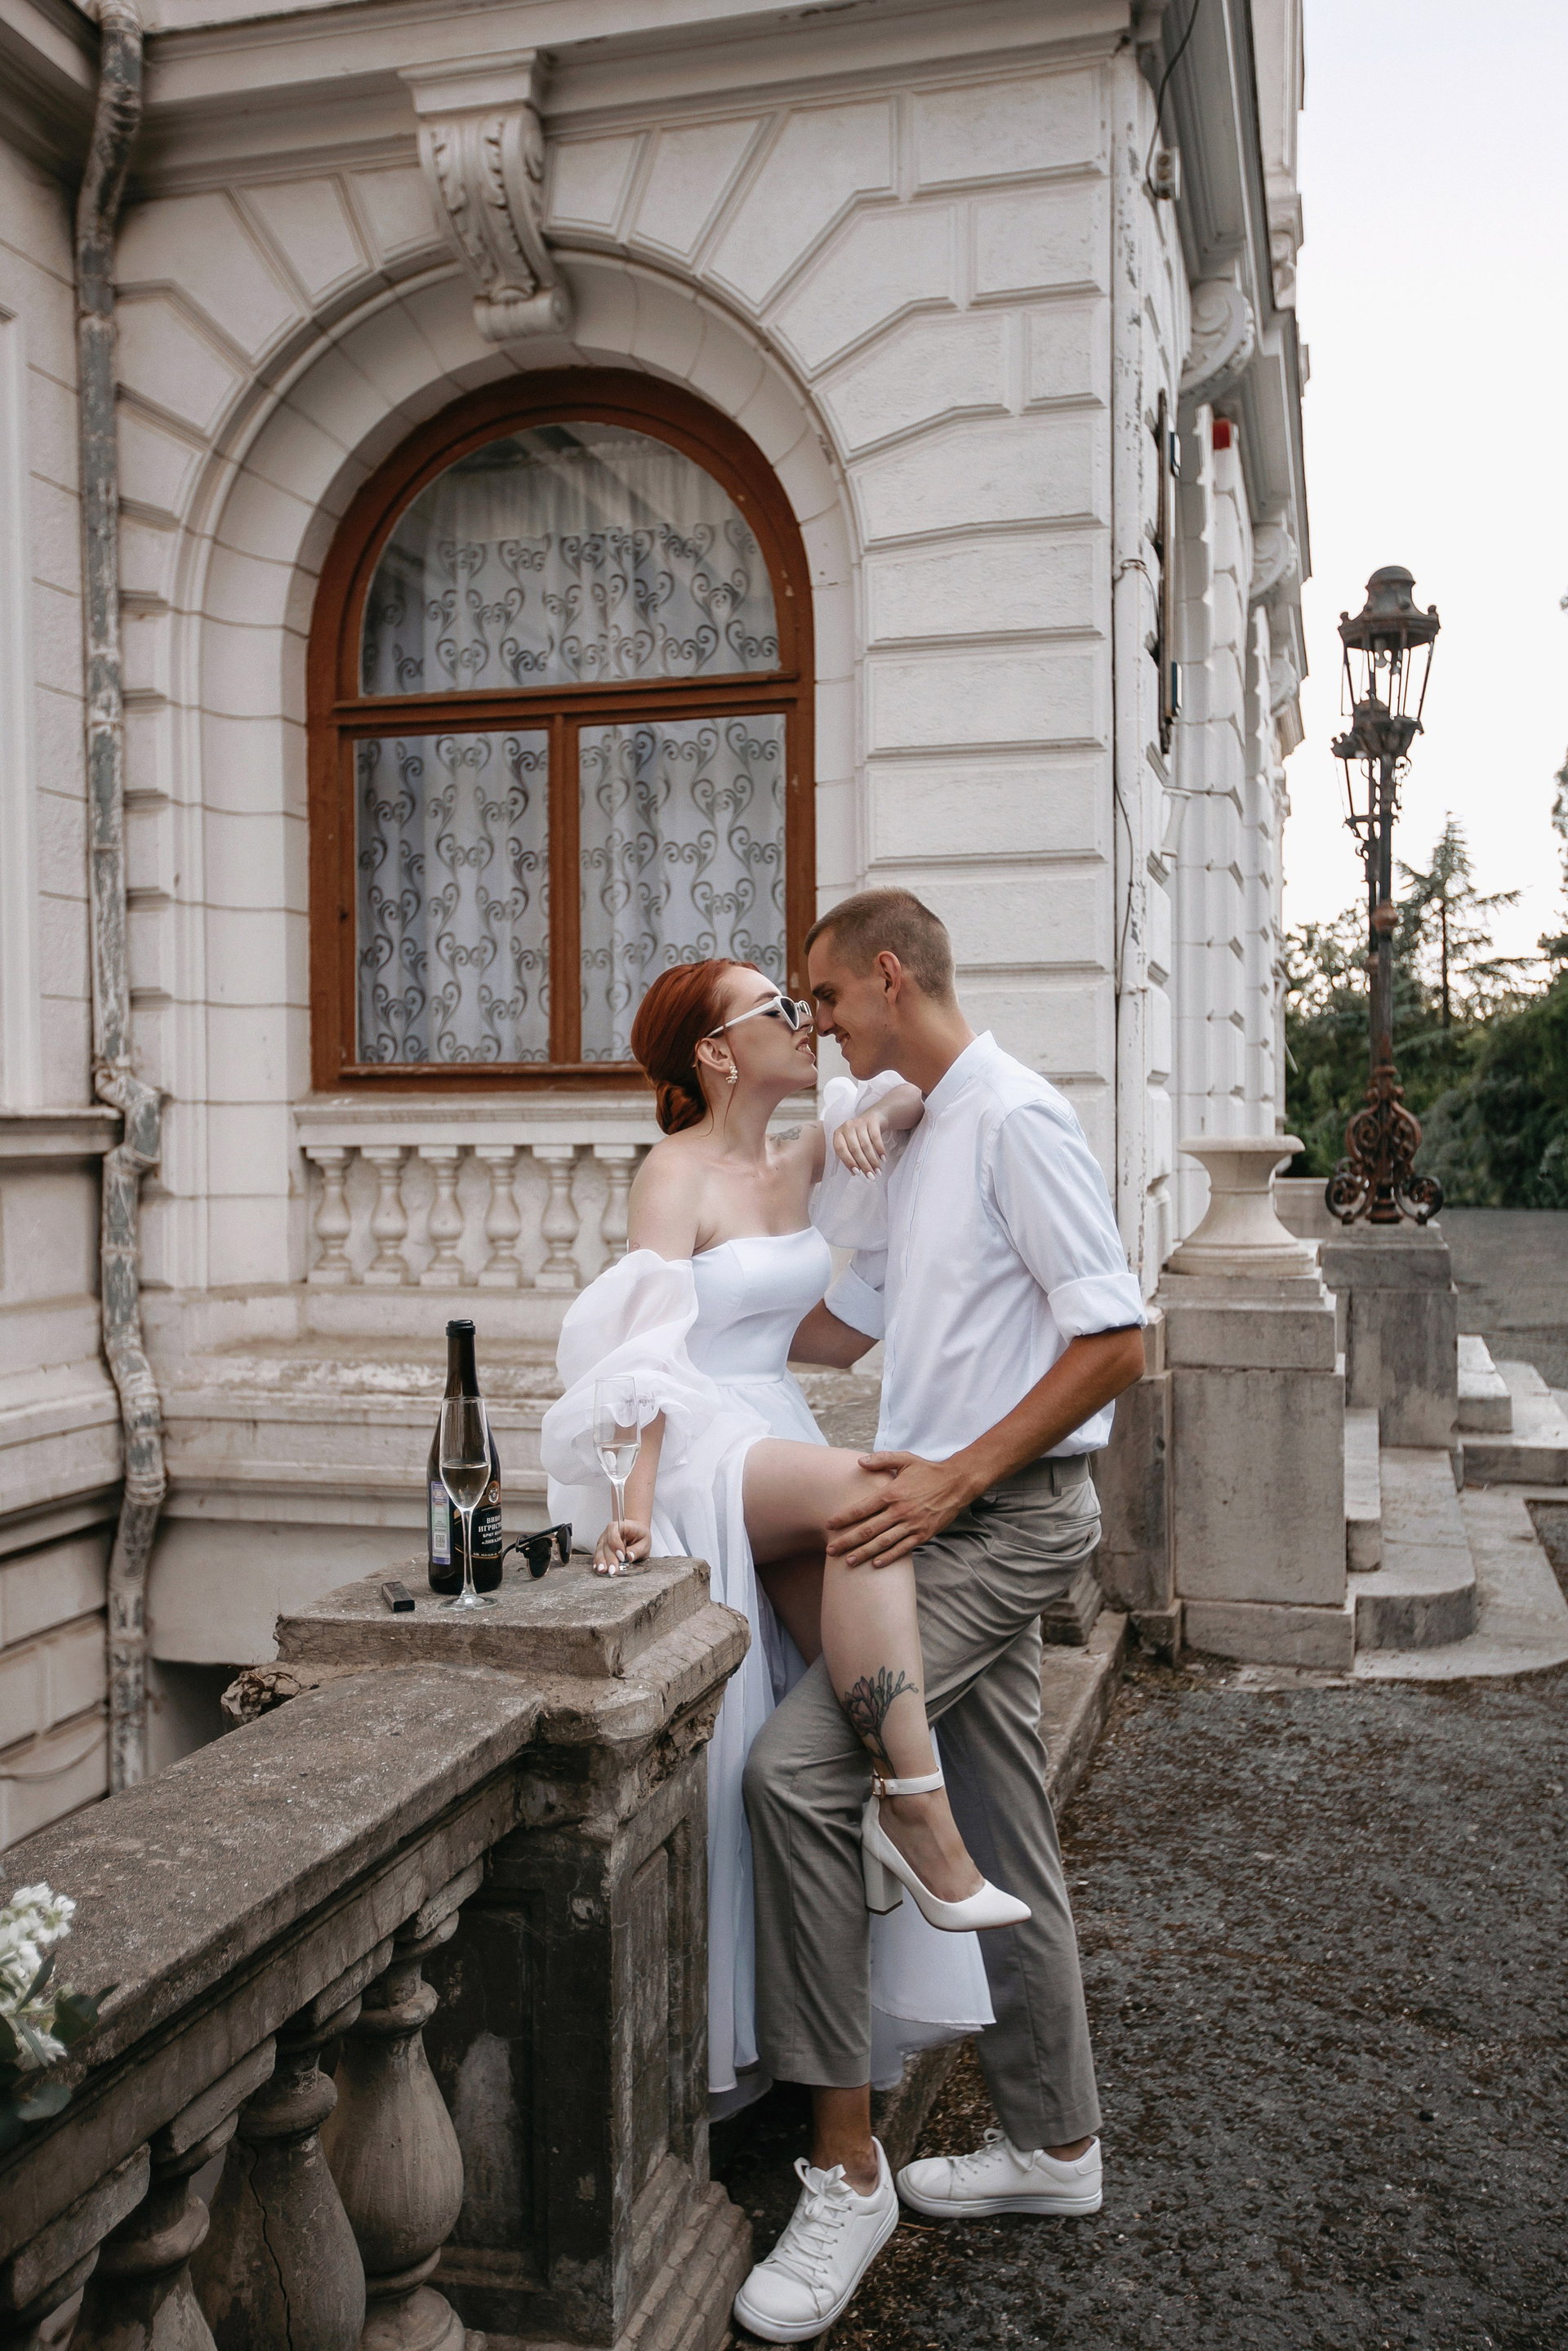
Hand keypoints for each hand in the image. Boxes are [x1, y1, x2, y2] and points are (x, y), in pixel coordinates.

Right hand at [595, 1518, 650, 1574]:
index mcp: (621, 1526)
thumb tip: (630, 1557)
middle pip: (606, 1544)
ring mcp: (604, 1540)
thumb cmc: (640, 1537)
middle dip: (609, 1558)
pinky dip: (598, 1562)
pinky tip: (598, 1569)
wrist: (637, 1534)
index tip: (622, 1557)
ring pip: (600, 1550)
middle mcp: (610, 1532)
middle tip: (613, 1570)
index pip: (614, 1533)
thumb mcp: (645, 1543)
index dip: (616, 1545)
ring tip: (604, 1571)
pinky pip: (598, 1555)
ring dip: (601, 1561)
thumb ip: (637, 1550)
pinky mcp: (602, 1549)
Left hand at [825, 1452, 977, 1567]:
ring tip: (848, 1562)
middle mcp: (899, 1510)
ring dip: (864, 1553)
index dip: (844, 1518)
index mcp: (891, 1492)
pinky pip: (902, 1549)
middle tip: (830, 1550)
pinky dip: (889, 1558)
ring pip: (883, 1543)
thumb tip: (859, 1462)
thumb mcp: (905, 1459)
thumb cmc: (928, 1471)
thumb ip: (881, 1459)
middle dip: (847, 1541)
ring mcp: (912, 1524)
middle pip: (868, 1529)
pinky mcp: (923, 1534)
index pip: (862, 1508)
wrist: (957, 1483)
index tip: (829, 1525)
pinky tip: (875, 1564)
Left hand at [832, 1109, 891, 1176]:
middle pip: (855, 1149)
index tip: (857, 1174)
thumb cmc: (860, 1135)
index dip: (848, 1162)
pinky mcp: (871, 1121)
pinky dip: (880, 1150)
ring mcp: (859, 1122)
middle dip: (864, 1165)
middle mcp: (847, 1127)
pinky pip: (876, 1138)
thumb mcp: (852, 1143)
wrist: (874, 1117)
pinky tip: (883, 1159)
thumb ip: (850, 1156)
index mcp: (838, 1134)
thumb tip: (854, 1173)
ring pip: (866, 1145)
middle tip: (871, 1177)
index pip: (840, 1149)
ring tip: (878, 1171)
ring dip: (873, 1161)